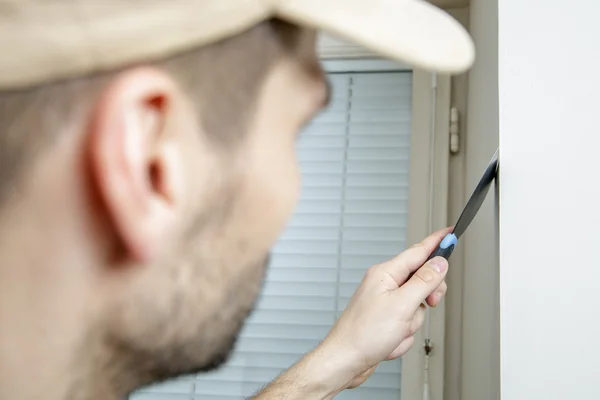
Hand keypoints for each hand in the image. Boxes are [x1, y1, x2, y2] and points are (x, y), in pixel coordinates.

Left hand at [250, 228, 450, 399]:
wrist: (346, 360)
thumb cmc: (363, 334)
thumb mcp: (402, 305)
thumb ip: (424, 282)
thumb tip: (439, 263)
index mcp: (385, 274)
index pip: (418, 252)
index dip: (436, 242)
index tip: (451, 233)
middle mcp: (384, 284)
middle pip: (422, 281)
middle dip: (426, 299)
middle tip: (428, 304)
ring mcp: (385, 303)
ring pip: (417, 307)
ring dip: (411, 324)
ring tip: (395, 331)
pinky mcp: (386, 320)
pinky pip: (408, 324)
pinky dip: (403, 336)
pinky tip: (390, 341)